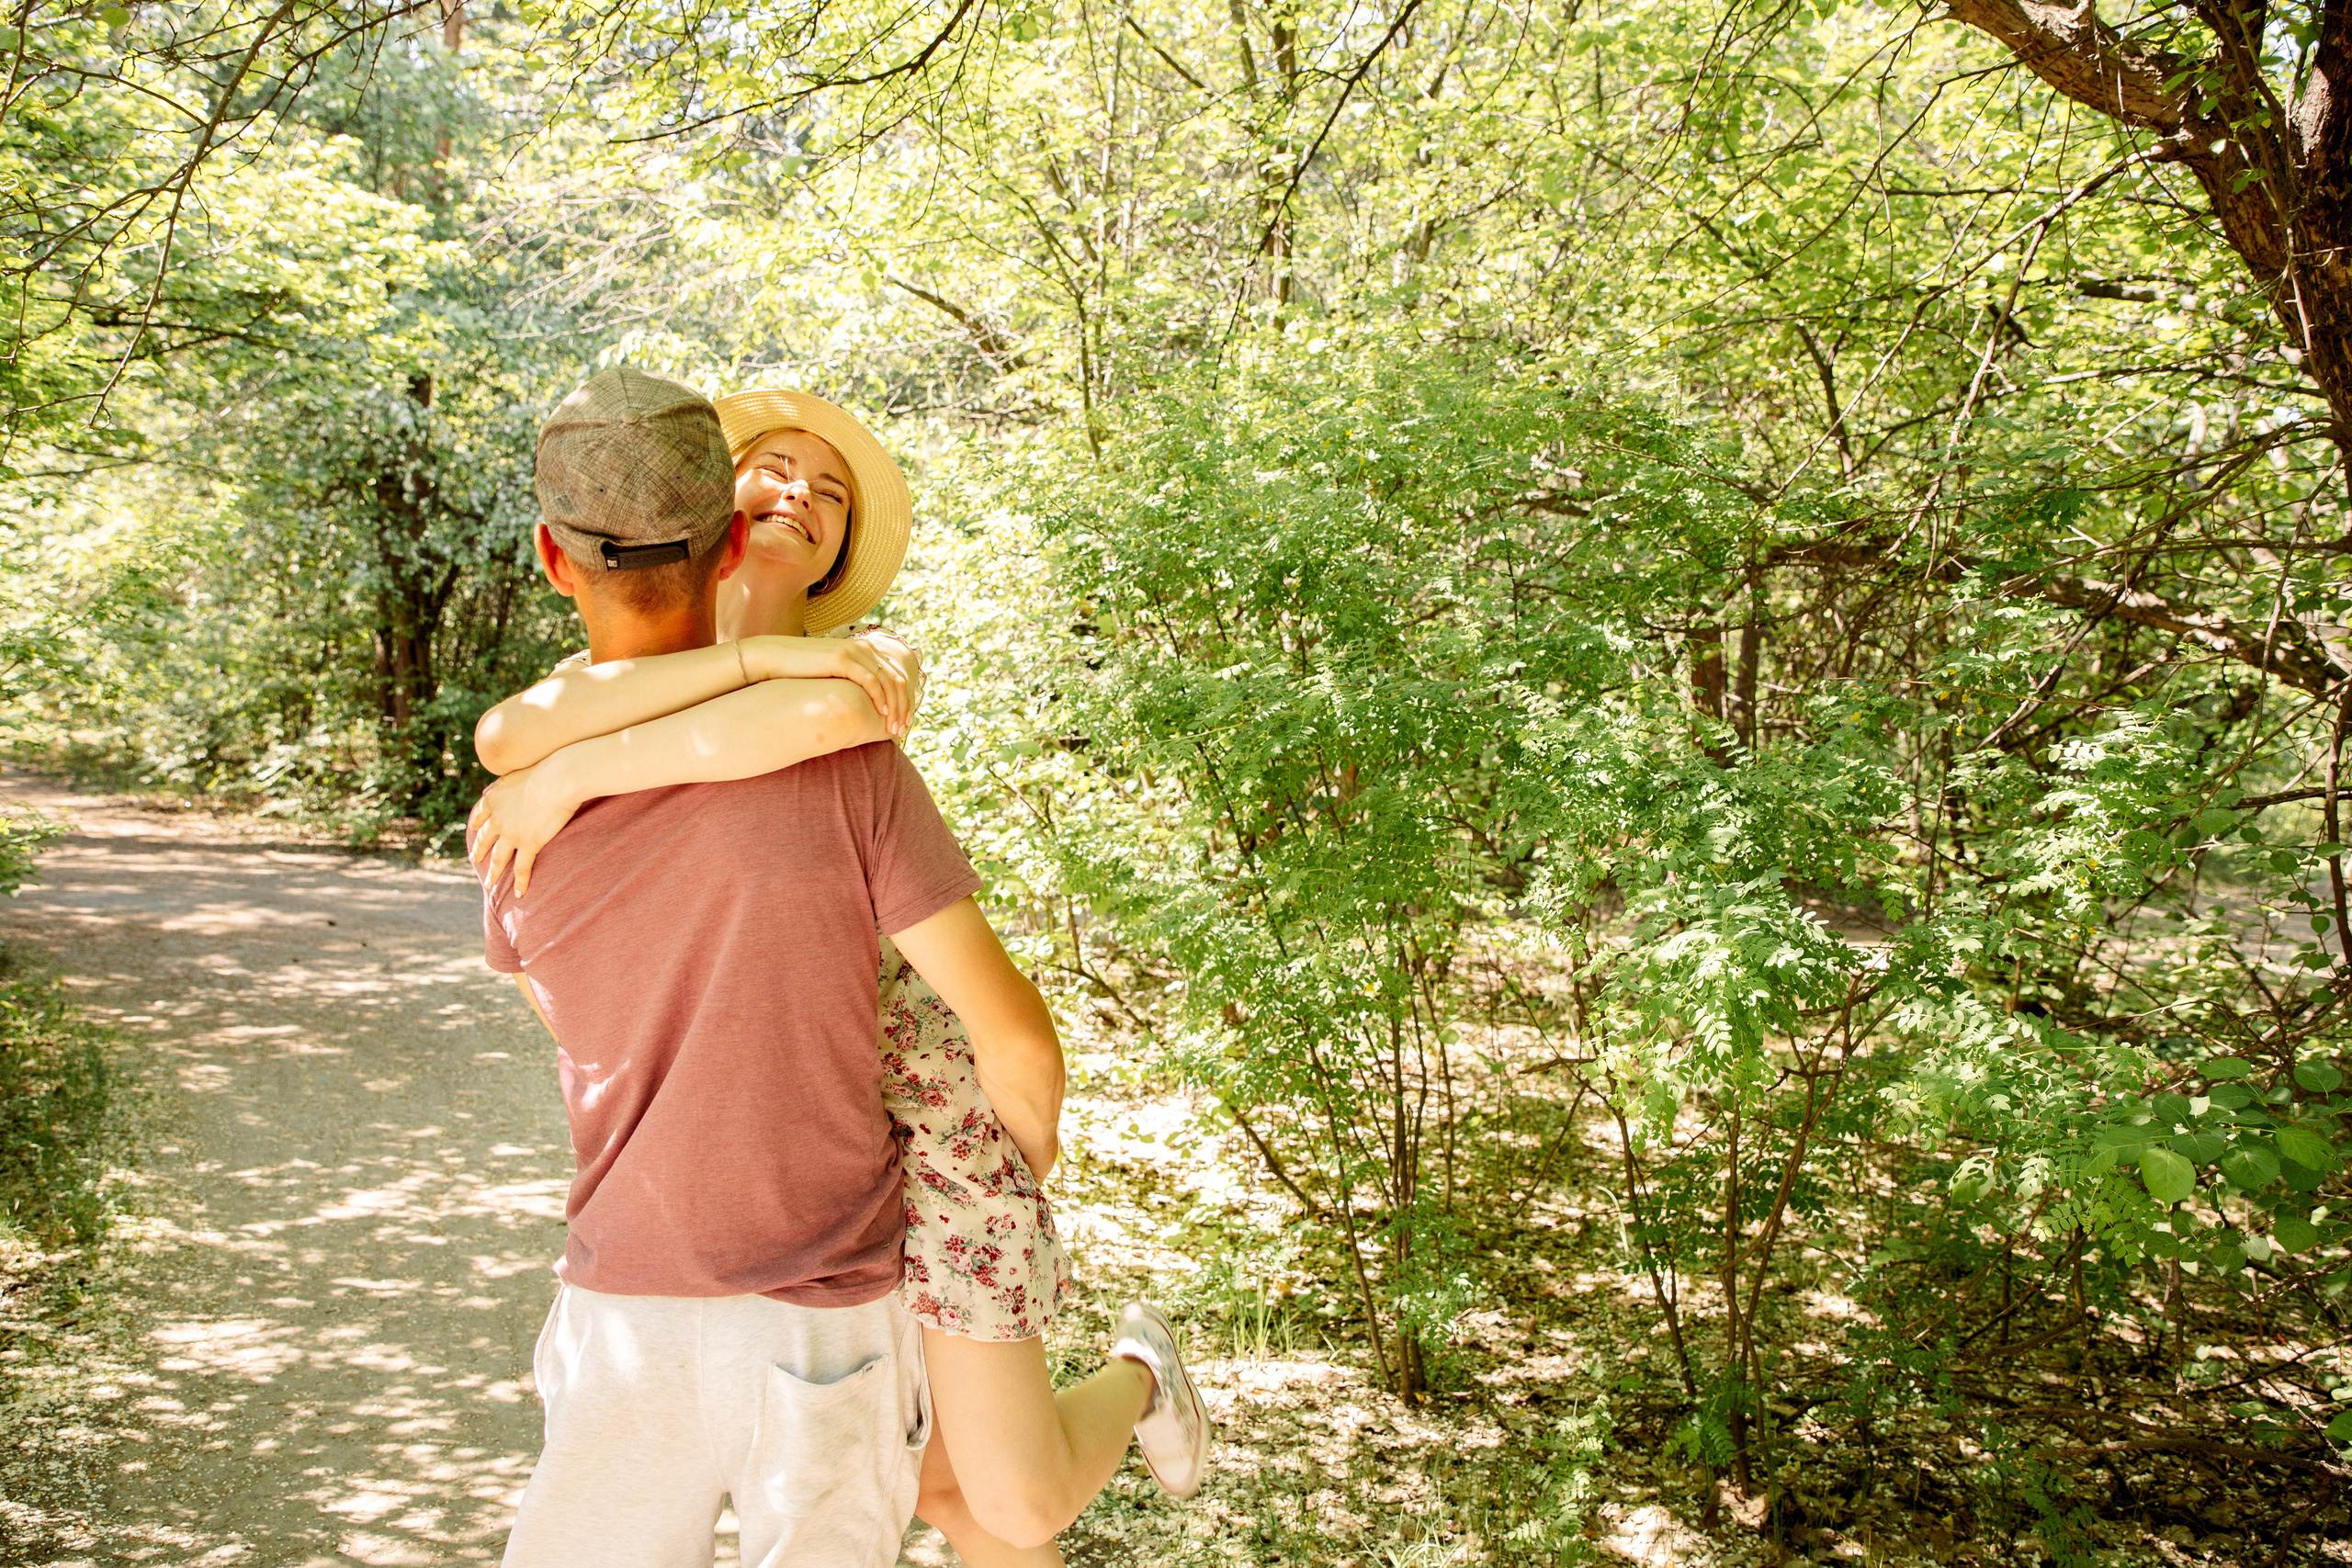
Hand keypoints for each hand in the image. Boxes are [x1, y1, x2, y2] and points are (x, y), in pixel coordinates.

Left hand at [466, 763, 579, 897]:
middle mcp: (498, 818)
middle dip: (479, 850)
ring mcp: (511, 834)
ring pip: (498, 858)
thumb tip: (514, 780)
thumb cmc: (546, 768)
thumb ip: (512, 780)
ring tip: (490, 883)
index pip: (480, 815)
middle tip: (474, 859)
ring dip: (494, 872)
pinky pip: (522, 868)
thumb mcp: (520, 769)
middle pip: (484, 839)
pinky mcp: (529, 844)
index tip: (474, 829)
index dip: (477, 824)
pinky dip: (521, 882)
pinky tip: (520, 894)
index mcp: (494, 799)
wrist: (558, 779)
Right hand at [739, 634, 915, 736]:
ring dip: (894, 707)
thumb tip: (864, 704)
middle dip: (903, 707)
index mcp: (866, 651)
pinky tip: (881, 713)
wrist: (776, 659)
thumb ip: (852, 683)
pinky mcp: (843, 659)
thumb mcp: (834, 677)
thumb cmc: (803, 673)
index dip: (904, 701)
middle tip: (903, 729)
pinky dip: (880, 698)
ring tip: (893, 727)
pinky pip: (871, 680)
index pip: (896, 676)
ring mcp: (855, 652)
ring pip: (888, 682)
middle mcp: (864, 648)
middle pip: (897, 680)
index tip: (904, 722)